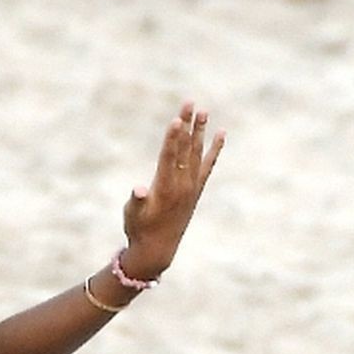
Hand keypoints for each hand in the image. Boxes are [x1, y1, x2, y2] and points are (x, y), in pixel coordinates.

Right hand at [120, 100, 224, 280]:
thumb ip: (137, 201)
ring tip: (204, 111)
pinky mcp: (196, 190)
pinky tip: (220, 134)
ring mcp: (191, 187)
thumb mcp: (132, 216)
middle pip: (185, 149)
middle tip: (190, 102)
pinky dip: (214, 150)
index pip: (170, 157)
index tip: (178, 119)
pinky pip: (208, 165)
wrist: (158, 250)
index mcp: (165, 188)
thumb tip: (140, 190)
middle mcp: (182, 185)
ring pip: (197, 153)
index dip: (173, 137)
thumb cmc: (139, 230)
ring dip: (200, 132)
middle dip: (187, 125)